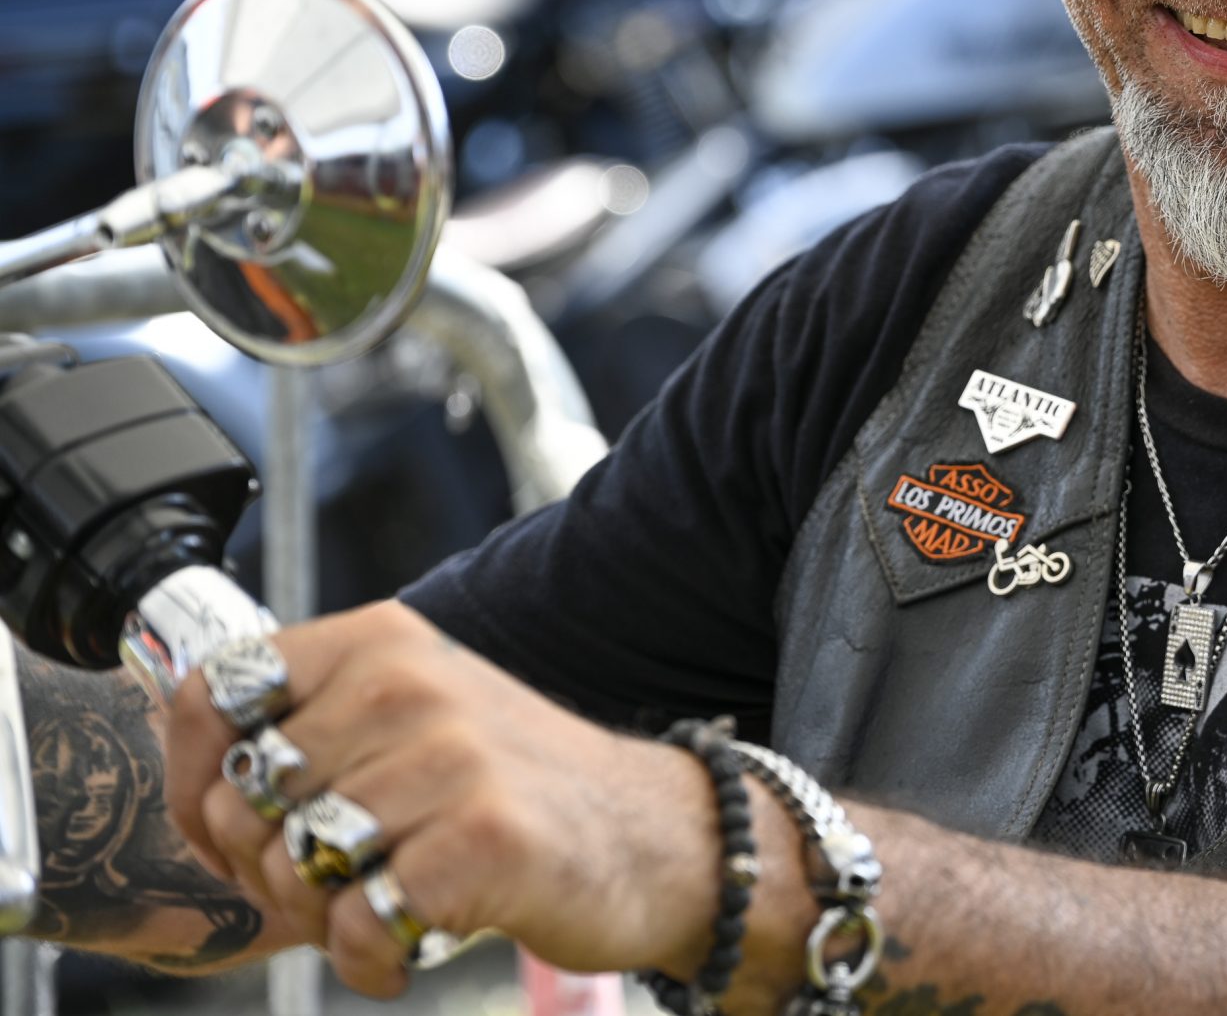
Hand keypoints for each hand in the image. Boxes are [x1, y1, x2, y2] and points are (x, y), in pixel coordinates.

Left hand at [161, 602, 721, 998]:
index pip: (209, 697)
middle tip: (334, 882)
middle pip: (238, 800)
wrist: (659, 837)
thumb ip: (310, 734)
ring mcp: (449, 761)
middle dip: (263, 868)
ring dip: (319, 917)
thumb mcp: (416, 721)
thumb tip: (195, 793)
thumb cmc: (520, 790)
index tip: (235, 828)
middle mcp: (411, 686)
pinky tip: (414, 945)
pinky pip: (357, 923)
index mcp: (382, 643)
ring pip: (292, 866)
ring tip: (380, 909)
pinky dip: (371, 958)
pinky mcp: (481, 843)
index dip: (192, 783)